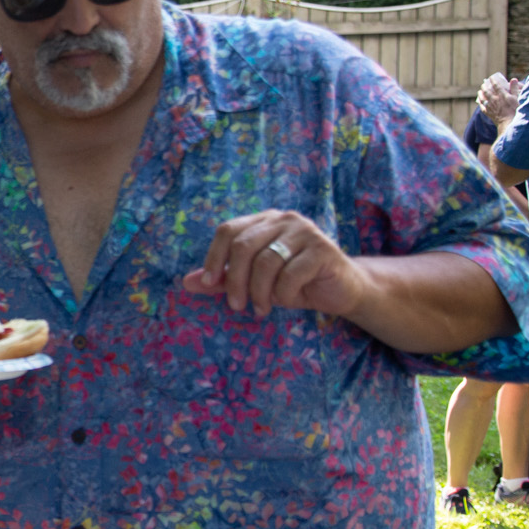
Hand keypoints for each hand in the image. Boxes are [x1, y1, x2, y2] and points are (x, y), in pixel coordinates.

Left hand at [180, 209, 364, 318]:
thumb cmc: (294, 283)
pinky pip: (290, 275)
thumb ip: (223, 280)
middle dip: (235, 281)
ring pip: (266, 262)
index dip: (214, 257)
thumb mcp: (254, 282)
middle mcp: (283, 220)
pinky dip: (283, 294)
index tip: (209, 284)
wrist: (341, 291)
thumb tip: (186, 282)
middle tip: (236, 306)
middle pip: (243, 246)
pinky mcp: (323, 249)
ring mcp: (305, 232)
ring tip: (260, 309)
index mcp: (264, 221)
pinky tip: (287, 301)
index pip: (228, 231)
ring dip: (259, 292)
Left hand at [477, 73, 520, 125]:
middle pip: (487, 91)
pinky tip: (479, 101)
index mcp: (502, 95)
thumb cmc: (516, 110)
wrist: (509, 123)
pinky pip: (482, 106)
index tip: (491, 78)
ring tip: (480, 91)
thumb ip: (514, 88)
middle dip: (484, 86)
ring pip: (482, 98)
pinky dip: (480, 102)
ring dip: (480, 94)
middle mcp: (494, 100)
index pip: (496, 85)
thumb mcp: (517, 98)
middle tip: (484, 83)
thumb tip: (513, 79)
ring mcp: (490, 106)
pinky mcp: (488, 113)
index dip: (493, 80)